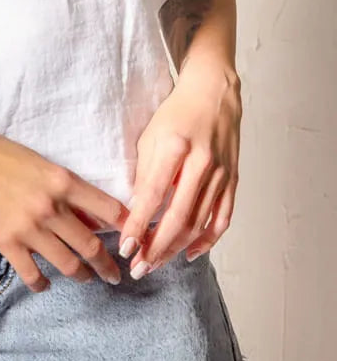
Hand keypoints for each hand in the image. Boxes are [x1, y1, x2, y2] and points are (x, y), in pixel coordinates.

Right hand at [0, 121, 130, 292]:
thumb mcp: (38, 163)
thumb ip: (64, 189)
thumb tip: (88, 214)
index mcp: (62, 180)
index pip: (108, 209)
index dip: (126, 227)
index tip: (134, 240)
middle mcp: (51, 206)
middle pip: (92, 245)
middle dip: (107, 265)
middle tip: (115, 275)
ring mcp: (29, 227)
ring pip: (69, 264)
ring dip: (82, 276)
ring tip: (87, 279)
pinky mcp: (6, 241)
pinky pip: (33, 274)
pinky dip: (43, 283)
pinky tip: (46, 283)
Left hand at [118, 60, 242, 275]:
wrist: (214, 92)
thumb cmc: (176, 112)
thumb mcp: (150, 135)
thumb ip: (145, 172)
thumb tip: (136, 210)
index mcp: (175, 146)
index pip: (154, 195)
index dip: (139, 225)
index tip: (125, 248)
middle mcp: (201, 162)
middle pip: (178, 217)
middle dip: (156, 248)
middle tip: (138, 268)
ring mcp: (221, 173)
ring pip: (198, 223)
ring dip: (175, 249)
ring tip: (155, 264)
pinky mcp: (233, 179)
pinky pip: (222, 219)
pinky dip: (207, 241)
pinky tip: (189, 253)